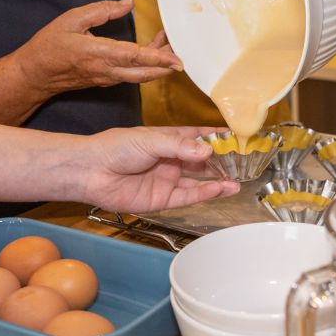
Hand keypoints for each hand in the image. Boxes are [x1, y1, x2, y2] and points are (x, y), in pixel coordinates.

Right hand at [16, 0, 181, 95]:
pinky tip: (152, 52)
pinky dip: (146, 66)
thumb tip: (127, 3)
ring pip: (140, 75)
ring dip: (158, 64)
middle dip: (167, 64)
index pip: (135, 57)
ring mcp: (107, 79)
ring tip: (170, 43)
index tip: (177, 60)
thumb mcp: (72, 19)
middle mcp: (107, 71)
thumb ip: (101, 11)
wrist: (35, 74)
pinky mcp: (106, 81)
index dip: (158, 58)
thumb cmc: (50, 45)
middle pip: (145, 72)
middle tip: (183, 50)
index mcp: (99, 53)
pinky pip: (132, 76)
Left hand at [72, 126, 240, 211]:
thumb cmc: (115, 148)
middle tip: (244, 161)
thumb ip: (180, 146)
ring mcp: (167, 179)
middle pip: (202, 161)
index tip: (237, 137)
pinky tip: (220, 188)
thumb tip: (206, 152)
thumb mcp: (151, 140)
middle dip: (222, 161)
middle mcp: (170, 159)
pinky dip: (205, 193)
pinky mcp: (162, 199)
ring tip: (238, 180)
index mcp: (167, 139)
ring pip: (199, 181)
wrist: (91, 171)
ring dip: (218, 180)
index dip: (216, 137)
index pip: (198, 137)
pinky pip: (188, 196)